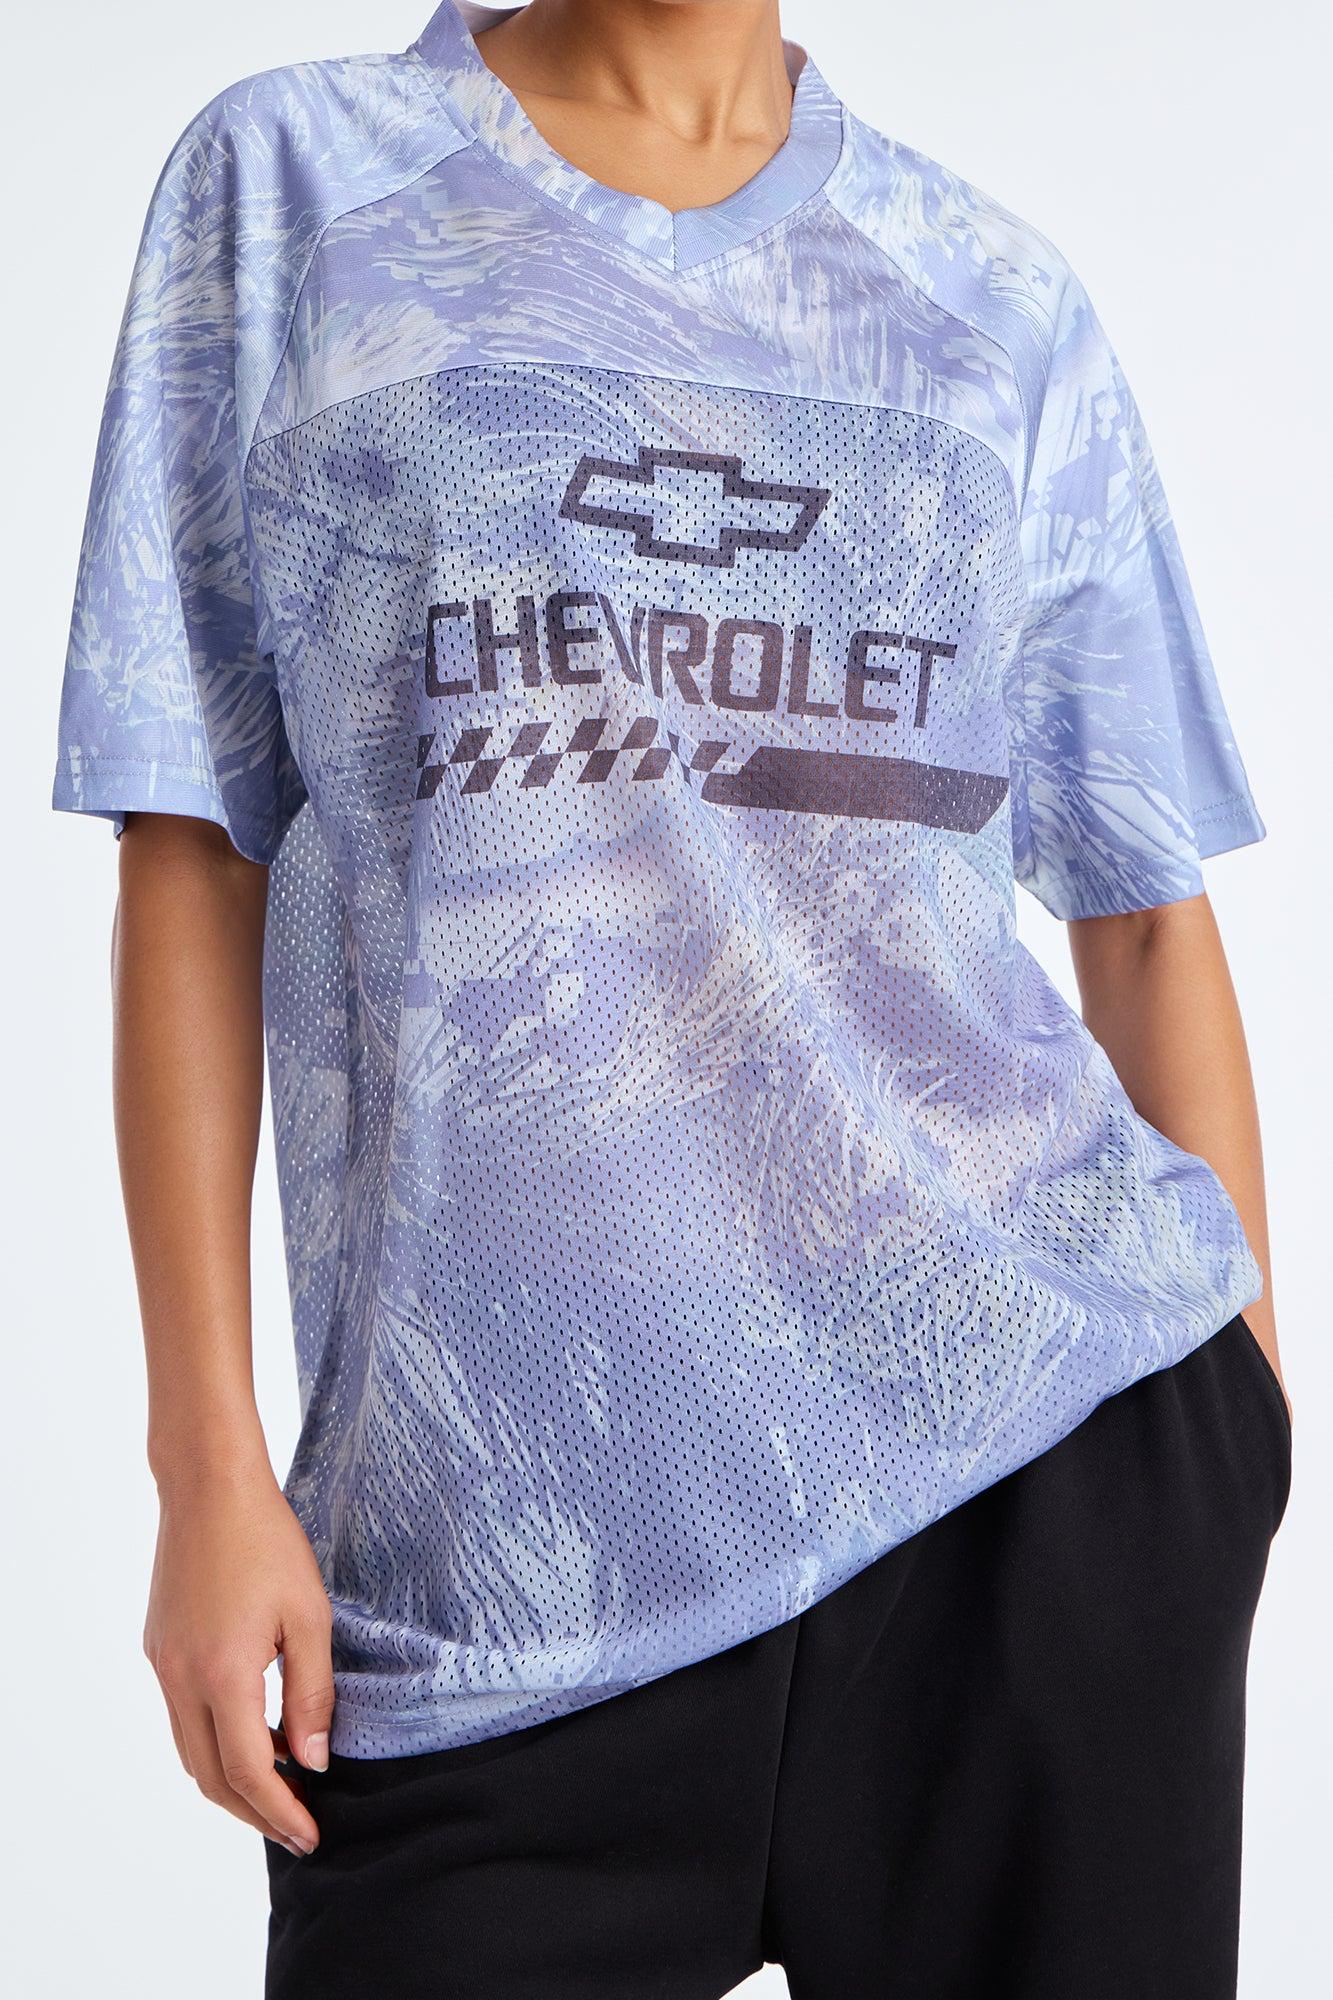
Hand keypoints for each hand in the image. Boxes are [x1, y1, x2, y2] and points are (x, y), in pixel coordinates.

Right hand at [143, 1461, 333, 1856]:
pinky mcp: (159, 1648)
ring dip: (231, 1780)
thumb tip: (313, 1761)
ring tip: (281, 1788)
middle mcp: (181, 1679)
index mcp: (222, 1674)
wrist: (209, 1488)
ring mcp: (163, 1665)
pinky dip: (215, 1742)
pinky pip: (182, 1717)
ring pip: (190, 1751)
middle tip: (297, 1826)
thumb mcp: (310, 1616)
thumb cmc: (268, 1541)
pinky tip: (253, 1734)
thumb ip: (312, 1694)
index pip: (247, 1772)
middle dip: (253, 1812)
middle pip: (210, 1776)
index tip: (310, 1835)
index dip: (280, 1812)